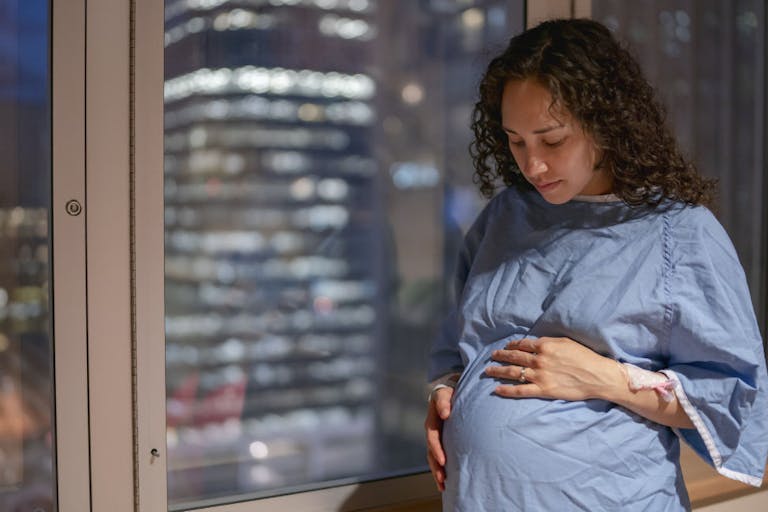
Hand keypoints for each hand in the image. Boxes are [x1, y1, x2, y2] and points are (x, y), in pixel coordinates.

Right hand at [424, 386, 452, 490]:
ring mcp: (436, 438)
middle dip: (436, 466)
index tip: (443, 461)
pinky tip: (445, 484)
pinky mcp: (441, 443)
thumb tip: (445, 414)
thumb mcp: (444, 393)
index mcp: (432, 420)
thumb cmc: (449, 393)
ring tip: (443, 485)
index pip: (432, 436)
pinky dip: (441, 471)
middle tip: (443, 478)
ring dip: (437, 472)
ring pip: (433, 458)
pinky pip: (439, 459)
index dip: (436, 449)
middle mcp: (432, 431)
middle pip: (431, 451)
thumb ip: (443, 401)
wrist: (450, 393)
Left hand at [484, 337, 621, 400]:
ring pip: (512, 373)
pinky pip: (520, 390)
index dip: (511, 346)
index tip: (505, 347)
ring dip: (498, 371)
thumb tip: (534, 342)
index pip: (521, 344)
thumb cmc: (585, 357)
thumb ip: (548, 342)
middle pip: (514, 357)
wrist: (598, 376)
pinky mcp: (543, 390)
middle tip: (492, 356)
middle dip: (500, 356)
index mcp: (544, 346)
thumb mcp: (566, 342)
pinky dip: (506, 390)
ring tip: (488, 370)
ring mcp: (539, 376)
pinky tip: (496, 389)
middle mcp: (539, 360)